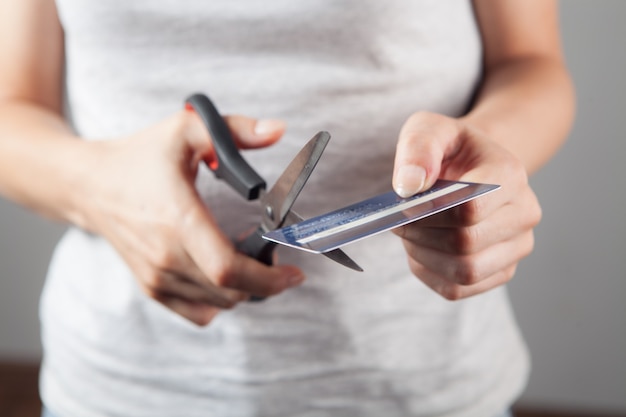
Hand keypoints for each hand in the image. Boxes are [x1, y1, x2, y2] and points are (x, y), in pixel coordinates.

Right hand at [72, 110, 304, 324]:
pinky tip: (224, 273)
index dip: (269, 278)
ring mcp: (156, 277)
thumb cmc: (139, 157)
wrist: (89, 185)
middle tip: (275, 256)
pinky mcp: (151, 288)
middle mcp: (165, 257)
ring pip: (219, 304)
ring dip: (246, 289)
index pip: (228, 269)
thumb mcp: (186, 130)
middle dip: (266, 281)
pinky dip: (221, 301)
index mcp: (177, 220)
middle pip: (231, 292)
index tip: (296, 272)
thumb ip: (236, 130)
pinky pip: (199, 312)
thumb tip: (279, 130)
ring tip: (249, 258)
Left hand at [392, 112, 541, 299]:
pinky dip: (430, 273)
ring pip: (464, 272)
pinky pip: (458, 289)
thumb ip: (417, 148)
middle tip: (400, 221)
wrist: (470, 167)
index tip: (402, 206)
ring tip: (412, 234)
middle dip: (420, 235)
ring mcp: (517, 246)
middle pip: (464, 244)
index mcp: (510, 175)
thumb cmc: (448, 149)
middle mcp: (524, 213)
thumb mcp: (427, 129)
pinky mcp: (501, 271)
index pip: (468, 209)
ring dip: (424, 256)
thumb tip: (409, 186)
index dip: (425, 213)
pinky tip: (423, 249)